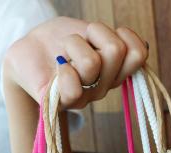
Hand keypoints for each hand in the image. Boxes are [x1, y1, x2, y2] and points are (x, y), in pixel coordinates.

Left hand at [3, 16, 148, 108]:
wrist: (28, 53)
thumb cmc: (59, 41)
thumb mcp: (89, 32)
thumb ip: (113, 40)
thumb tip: (142, 46)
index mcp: (116, 71)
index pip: (138, 54)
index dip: (124, 35)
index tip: (105, 34)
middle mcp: (104, 86)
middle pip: (116, 51)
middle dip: (94, 33)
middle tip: (80, 40)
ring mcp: (85, 96)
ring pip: (92, 63)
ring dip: (73, 45)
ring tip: (65, 52)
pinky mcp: (62, 102)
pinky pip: (74, 88)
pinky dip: (64, 69)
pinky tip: (59, 66)